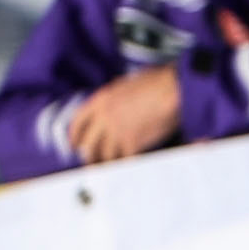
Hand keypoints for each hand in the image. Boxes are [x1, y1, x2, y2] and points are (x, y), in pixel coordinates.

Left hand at [69, 65, 187, 162]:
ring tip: (110, 169)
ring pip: (105, 155)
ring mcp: (117, 132)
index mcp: (100, 100)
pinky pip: (125, 159)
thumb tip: (114, 103)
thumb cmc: (157, 81)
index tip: (74, 145)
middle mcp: (104, 117)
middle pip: (89, 144)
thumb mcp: (126, 83)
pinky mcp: (133, 142)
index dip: (74, 136)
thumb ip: (114, 96)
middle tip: (92, 162)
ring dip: (107, 164)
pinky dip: (127, 165)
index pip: (77, 122)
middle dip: (89, 156)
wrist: (174, 89)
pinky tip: (129, 167)